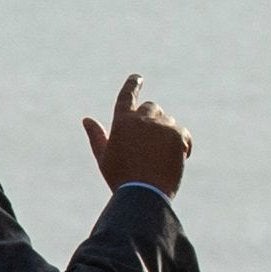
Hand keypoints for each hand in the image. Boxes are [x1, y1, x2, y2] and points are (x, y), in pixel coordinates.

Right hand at [82, 73, 191, 192]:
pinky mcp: (177, 134)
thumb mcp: (105, 157)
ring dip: (166, 134)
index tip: (137, 77)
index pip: (126, 96)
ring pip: (168, 122)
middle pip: (151, 108)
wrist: (144, 194)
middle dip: (152, 120)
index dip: (132, 85)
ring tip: (160, 159)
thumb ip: (97, 136)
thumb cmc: (121, 178)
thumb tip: (87, 119)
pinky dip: (182, 144)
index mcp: (122, 121)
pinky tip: (177, 159)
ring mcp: (161, 125)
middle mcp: (142, 118)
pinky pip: (183, 134)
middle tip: (151, 143)